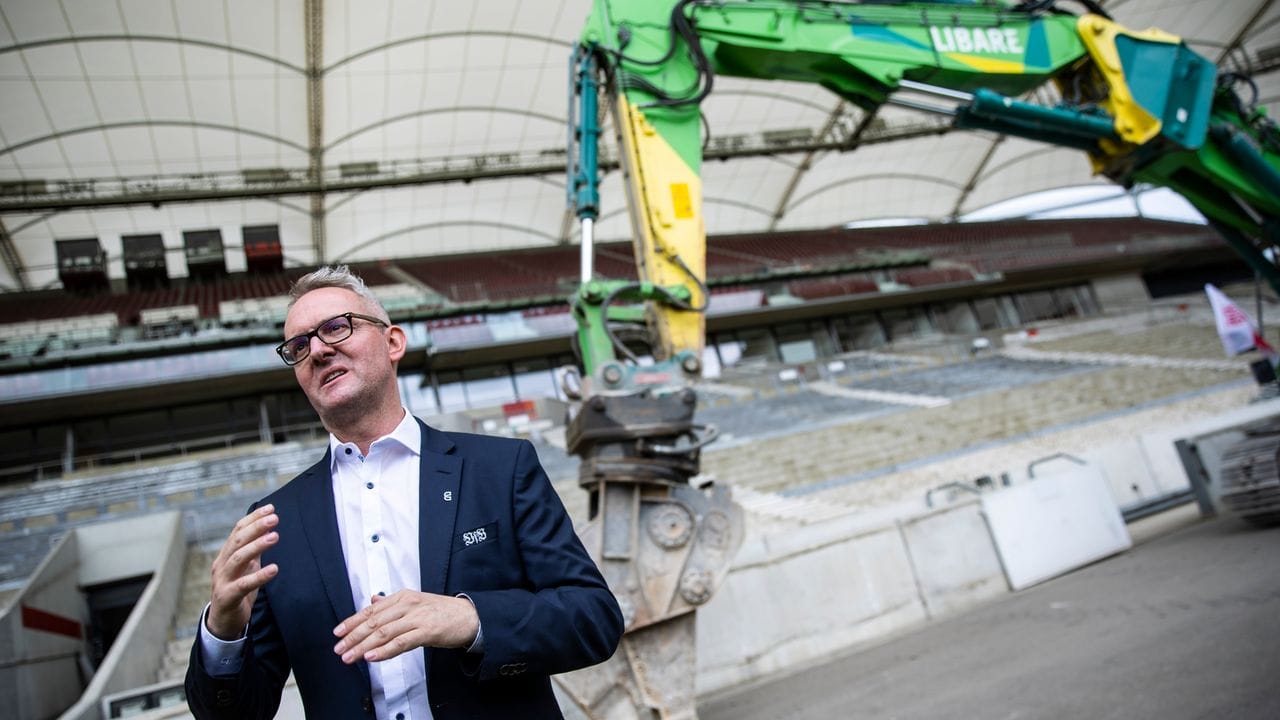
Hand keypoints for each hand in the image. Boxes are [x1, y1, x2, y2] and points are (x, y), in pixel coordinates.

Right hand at [206, 504, 279, 639]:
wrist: (222, 621)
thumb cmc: (237, 591)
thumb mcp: (246, 568)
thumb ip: (254, 551)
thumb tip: (268, 530)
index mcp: (226, 555)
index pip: (238, 531)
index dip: (253, 518)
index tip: (270, 508)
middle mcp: (221, 564)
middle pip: (237, 541)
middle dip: (256, 527)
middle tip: (274, 518)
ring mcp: (222, 580)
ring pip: (238, 558)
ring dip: (257, 546)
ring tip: (275, 536)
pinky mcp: (227, 596)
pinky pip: (243, 585)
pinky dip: (259, 576)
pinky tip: (274, 569)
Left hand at [332, 591, 478, 663]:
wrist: (469, 616)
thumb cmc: (442, 612)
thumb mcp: (415, 602)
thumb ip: (392, 603)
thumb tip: (373, 600)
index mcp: (402, 596)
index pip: (371, 610)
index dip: (352, 621)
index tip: (338, 633)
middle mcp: (407, 604)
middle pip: (374, 621)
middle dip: (353, 636)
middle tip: (339, 648)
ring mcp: (417, 617)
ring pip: (384, 632)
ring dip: (363, 646)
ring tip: (350, 656)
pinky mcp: (427, 631)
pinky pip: (401, 642)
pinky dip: (384, 650)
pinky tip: (372, 657)